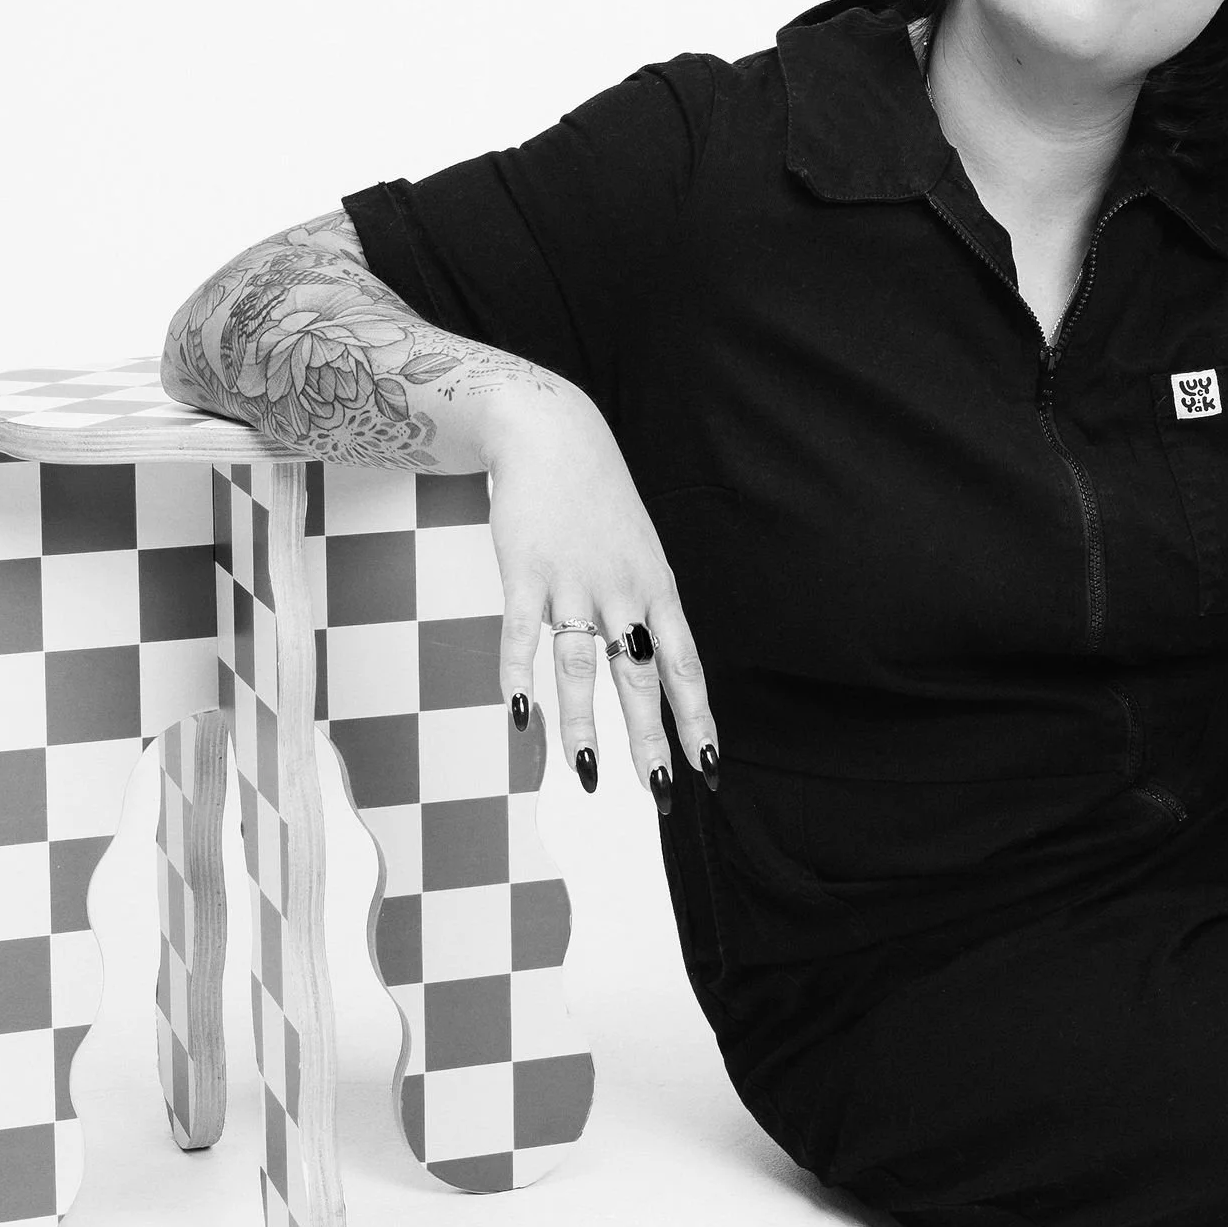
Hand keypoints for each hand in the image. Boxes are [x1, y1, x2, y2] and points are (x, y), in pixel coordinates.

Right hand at [486, 383, 716, 813]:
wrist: (553, 436)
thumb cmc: (597, 501)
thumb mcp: (637, 551)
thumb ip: (639, 609)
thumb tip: (642, 672)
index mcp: (655, 588)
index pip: (684, 665)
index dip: (697, 718)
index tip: (709, 766)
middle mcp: (621, 590)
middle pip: (640, 676)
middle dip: (649, 738)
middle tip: (656, 791)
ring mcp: (572, 582)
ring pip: (581, 665)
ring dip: (584, 723)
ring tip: (587, 774)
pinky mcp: (525, 572)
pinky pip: (521, 635)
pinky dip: (518, 676)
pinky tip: (521, 717)